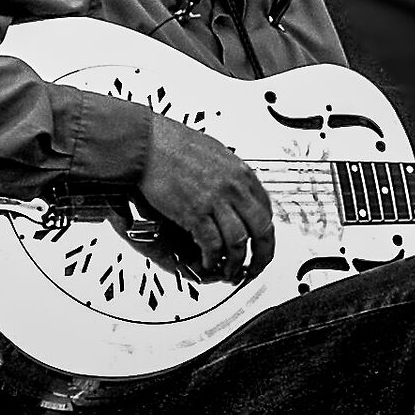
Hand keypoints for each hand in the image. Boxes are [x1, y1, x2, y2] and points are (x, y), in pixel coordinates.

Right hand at [140, 114, 275, 284]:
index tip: (259, 243)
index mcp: (241, 173)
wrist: (148, 143)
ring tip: (229, 271)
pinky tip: (208, 262)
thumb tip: (234, 190)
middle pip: (261, 230)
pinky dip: (212, 258)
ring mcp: (215, 201)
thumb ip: (229, 175)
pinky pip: (212, 244)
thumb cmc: (173, 143)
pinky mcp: (194, 213)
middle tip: (256, 267)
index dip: (265, 233)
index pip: (266, 210)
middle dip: (261, 255)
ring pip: (239, 242)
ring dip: (236, 263)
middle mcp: (233, 188)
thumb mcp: (215, 153)